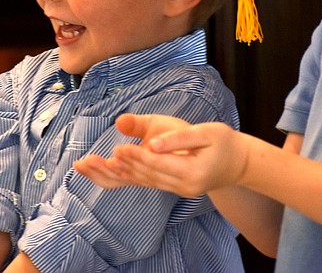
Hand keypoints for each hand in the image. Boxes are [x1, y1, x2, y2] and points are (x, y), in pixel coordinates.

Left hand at [75, 113, 247, 197]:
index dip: (138, 157)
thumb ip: (177, 137)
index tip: (118, 148)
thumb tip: (153, 143)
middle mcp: (181, 186)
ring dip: (112, 174)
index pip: (159, 165)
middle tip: (88, 160)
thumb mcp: (204, 131)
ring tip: (85, 166)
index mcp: (193, 172)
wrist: (236, 162)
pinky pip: (141, 183)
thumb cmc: (222, 141)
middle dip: (116, 167)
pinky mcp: (168, 185)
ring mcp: (175, 189)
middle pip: (144, 176)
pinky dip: (120, 177)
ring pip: (139, 182)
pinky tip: (101, 171)